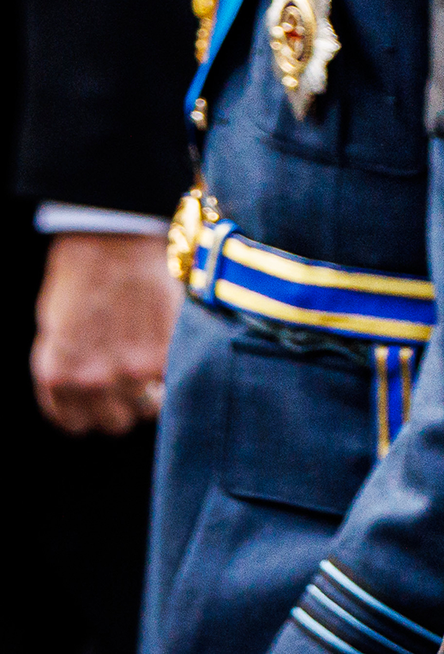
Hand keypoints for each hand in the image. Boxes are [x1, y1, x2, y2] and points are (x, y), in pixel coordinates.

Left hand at [31, 233, 182, 434]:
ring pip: (149, 407)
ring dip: (152, 388)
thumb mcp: (54, 327)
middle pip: (115, 422)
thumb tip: (88, 395)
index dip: (91, 408)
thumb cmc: (81, 274)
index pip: (76, 423)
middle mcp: (91, 381)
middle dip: (123, 403)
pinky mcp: (164, 354)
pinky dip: (173, 369)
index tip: (103, 396)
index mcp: (57, 375)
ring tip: (153, 358)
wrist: (115, 236)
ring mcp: (131, 370)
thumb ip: (69, 368)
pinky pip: (173, 382)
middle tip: (132, 376)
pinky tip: (168, 345)